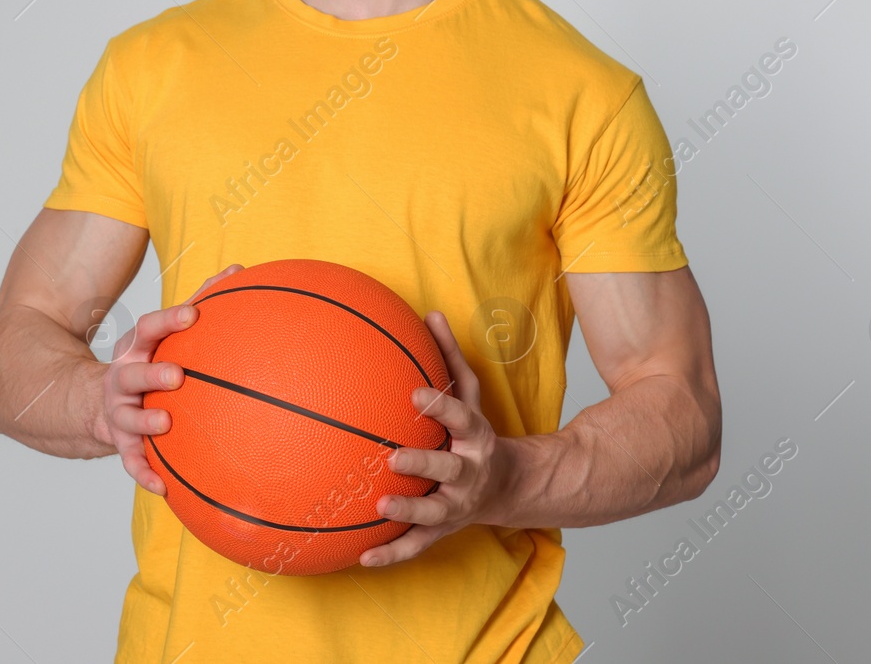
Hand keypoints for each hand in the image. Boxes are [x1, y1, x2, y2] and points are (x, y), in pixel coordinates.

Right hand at [99, 264, 242, 495]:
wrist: (102, 402)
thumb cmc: (153, 360)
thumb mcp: (166, 333)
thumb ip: (202, 301)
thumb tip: (239, 270)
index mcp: (137, 347)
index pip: (149, 328)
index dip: (169, 320)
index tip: (194, 314)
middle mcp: (122, 376)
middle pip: (131, 371)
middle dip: (152, 373)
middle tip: (177, 375)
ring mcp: (119, 411)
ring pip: (127, 417)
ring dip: (145, 422)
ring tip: (165, 424)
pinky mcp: (120, 442)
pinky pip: (130, 461)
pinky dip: (144, 473)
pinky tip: (162, 487)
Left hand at [359, 310, 515, 566]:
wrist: (508, 486)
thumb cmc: (475, 434)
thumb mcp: (470, 395)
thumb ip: (450, 358)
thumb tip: (430, 312)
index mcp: (476, 437)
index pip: (461, 418)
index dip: (441, 408)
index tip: (415, 395)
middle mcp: (469, 473)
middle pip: (450, 470)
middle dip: (424, 465)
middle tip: (394, 459)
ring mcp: (457, 505)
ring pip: (434, 512)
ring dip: (408, 512)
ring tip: (380, 506)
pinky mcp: (443, 530)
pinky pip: (416, 546)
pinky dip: (391, 554)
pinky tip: (362, 559)